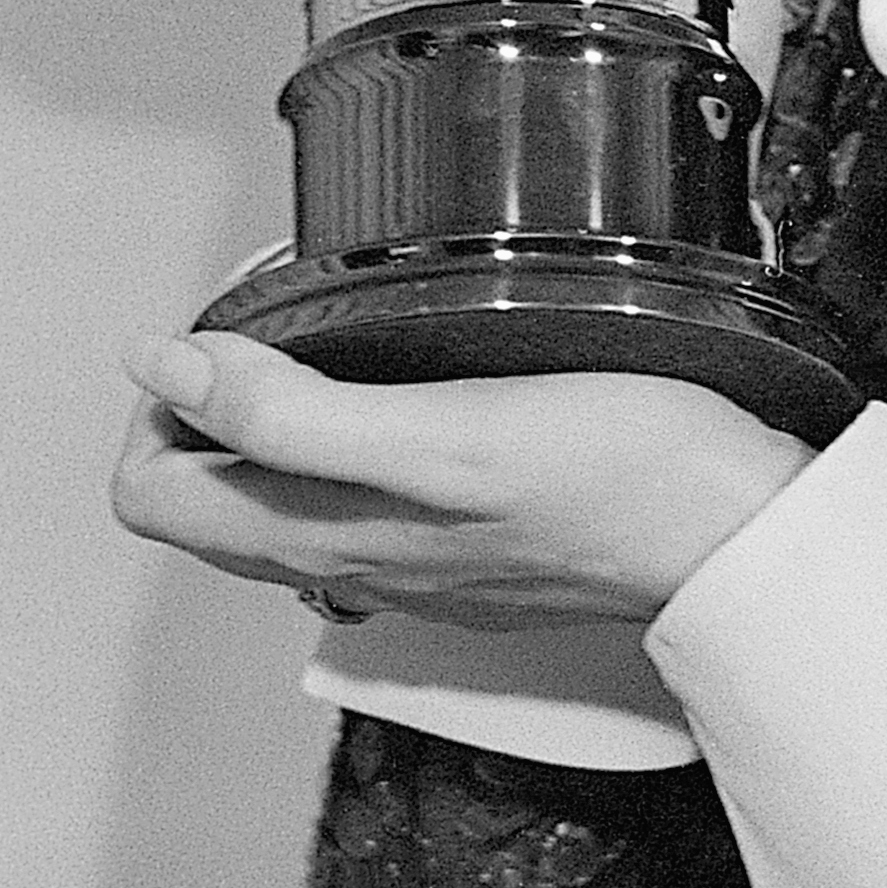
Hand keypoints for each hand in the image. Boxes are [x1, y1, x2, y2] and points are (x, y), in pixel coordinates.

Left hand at [110, 331, 813, 625]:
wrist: (733, 530)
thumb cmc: (617, 473)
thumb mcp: (442, 428)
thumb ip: (292, 412)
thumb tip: (167, 371)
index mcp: (326, 536)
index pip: (153, 498)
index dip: (161, 405)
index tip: (221, 331)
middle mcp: (354, 565)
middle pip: (205, 504)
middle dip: (206, 404)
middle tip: (267, 320)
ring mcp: (413, 566)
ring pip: (281, 505)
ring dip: (272, 421)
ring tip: (328, 337)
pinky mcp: (469, 551)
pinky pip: (360, 507)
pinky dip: (347, 443)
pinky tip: (406, 388)